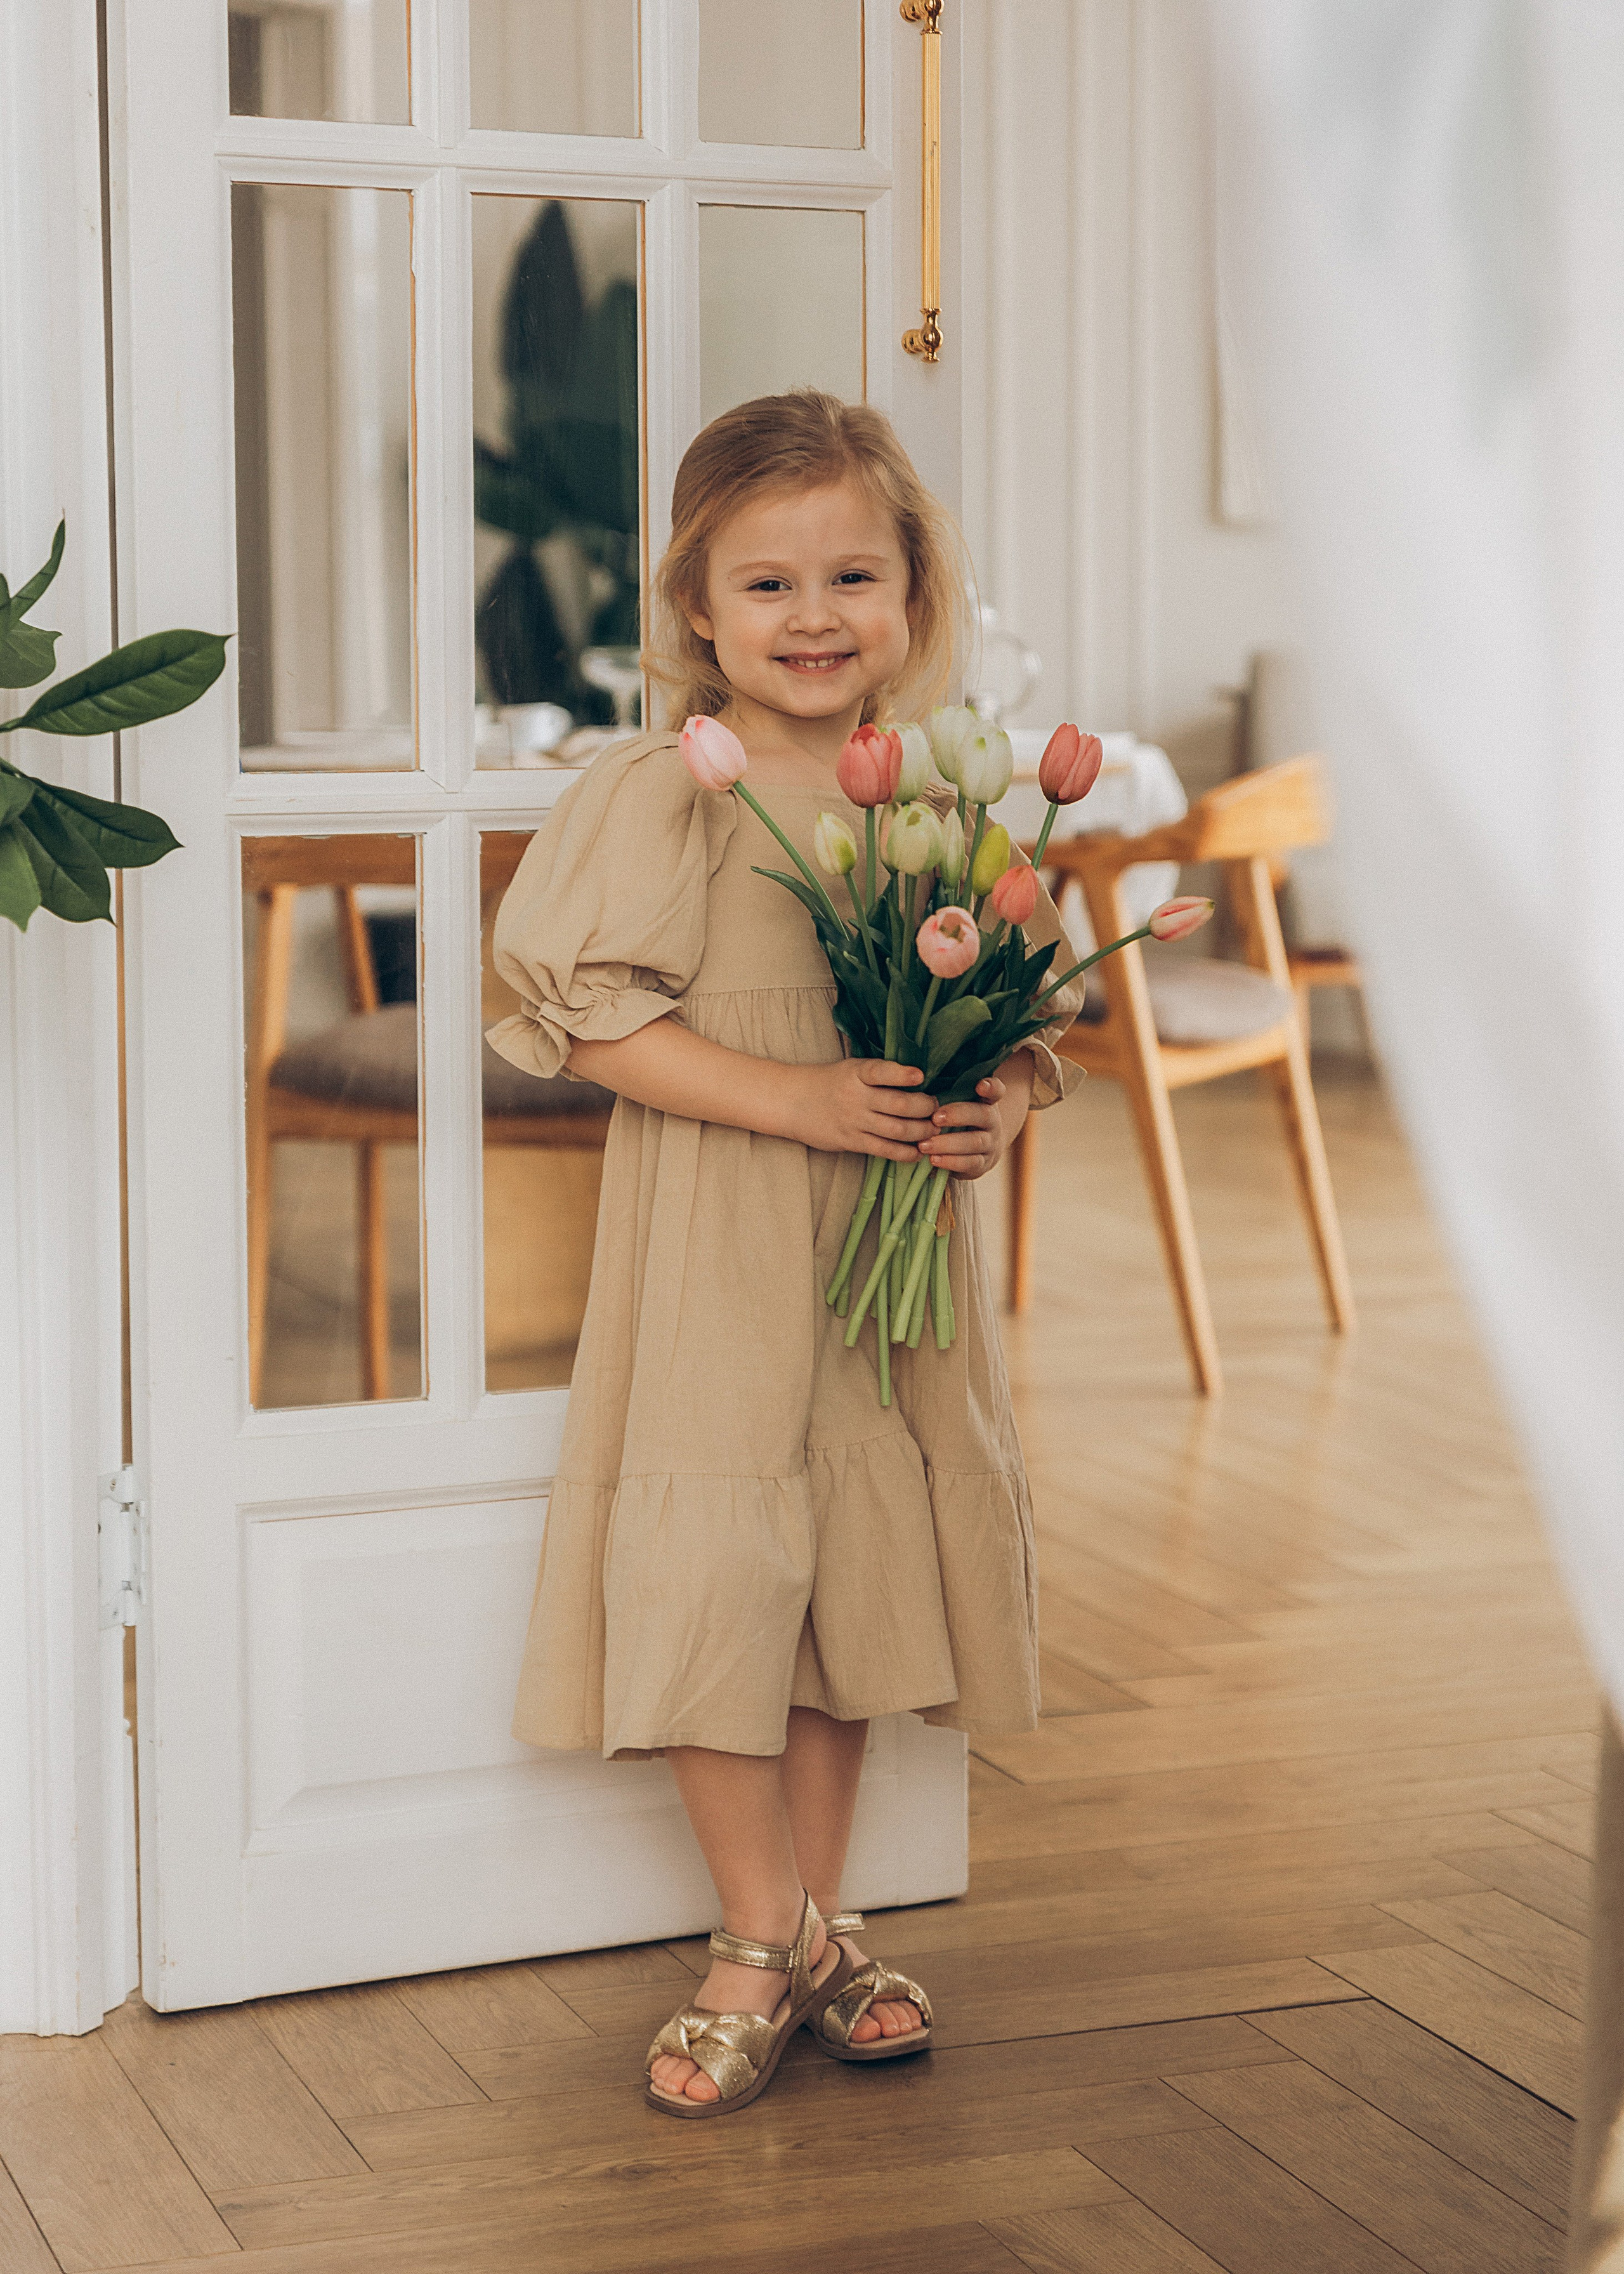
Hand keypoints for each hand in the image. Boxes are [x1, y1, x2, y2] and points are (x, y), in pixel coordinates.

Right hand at [784, 1058, 937, 1158]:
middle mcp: (856, 1096)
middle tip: (936, 1109)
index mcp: (857, 1073)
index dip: (902, 1074)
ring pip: (897, 1130)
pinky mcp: (850, 1141)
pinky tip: (917, 1152)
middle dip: (926, 1108)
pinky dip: (905, 1153)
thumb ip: (878, 1074)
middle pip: (899, 1105)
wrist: (791, 1101)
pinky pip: (883, 1150)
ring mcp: (853, 1120)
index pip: (881, 1071)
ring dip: (921, 1132)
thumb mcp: (851, 1069)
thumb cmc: (828, 1083)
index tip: (920, 1076)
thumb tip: (917, 1080)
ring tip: (933, 1130)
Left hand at [920, 1054, 1034, 1180]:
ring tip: (924, 1144)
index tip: (980, 1085)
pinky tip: (933, 1160)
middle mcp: (992, 1121)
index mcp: (987, 1101)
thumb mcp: (957, 1103)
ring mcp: (990, 1144)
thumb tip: (915, 1077)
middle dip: (959, 1115)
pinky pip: (970, 1164)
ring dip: (948, 1143)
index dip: (991, 1087)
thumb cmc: (959, 1119)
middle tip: (936, 1117)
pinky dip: (951, 1162)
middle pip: (983, 1115)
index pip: (996, 1090)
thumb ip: (946, 1092)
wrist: (981, 1149)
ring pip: (974, 1142)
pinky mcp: (982, 1164)